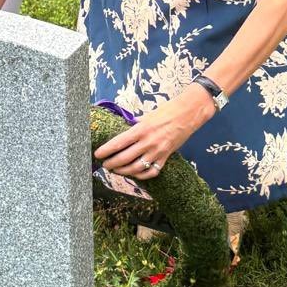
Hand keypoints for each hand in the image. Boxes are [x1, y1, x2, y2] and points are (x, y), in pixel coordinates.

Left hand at [95, 91, 213, 178]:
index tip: (97, 154)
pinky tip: (135, 174)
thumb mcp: (148, 115)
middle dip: (111, 163)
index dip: (106, 150)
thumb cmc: (167, 111)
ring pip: (136, 168)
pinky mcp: (166, 157)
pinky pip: (151, 172)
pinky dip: (141, 175)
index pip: (118, 143)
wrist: (189, 114)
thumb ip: (135, 125)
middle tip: (105, 164)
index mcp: (141, 129)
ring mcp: (158, 152)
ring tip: (116, 170)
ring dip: (123, 171)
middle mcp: (148, 142)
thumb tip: (124, 131)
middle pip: (124, 158)